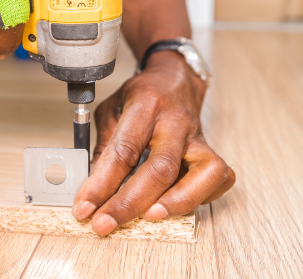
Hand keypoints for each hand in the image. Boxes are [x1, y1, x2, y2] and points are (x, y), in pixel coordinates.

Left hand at [72, 51, 235, 234]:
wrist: (175, 79)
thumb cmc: (141, 96)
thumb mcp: (111, 111)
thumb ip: (104, 148)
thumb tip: (93, 190)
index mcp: (145, 105)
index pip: (123, 151)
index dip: (101, 185)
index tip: (84, 208)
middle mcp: (175, 122)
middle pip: (160, 168)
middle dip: (129, 203)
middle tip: (105, 223)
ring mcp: (198, 137)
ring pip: (202, 174)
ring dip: (176, 203)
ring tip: (148, 218)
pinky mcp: (211, 150)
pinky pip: (218, 178)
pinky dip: (201, 197)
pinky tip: (177, 204)